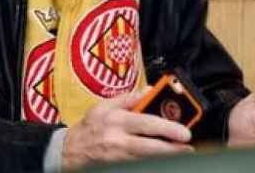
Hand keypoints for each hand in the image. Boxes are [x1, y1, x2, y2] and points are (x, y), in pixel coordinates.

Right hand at [62, 87, 192, 169]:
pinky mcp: (117, 166)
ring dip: (165, 156)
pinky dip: (152, 161)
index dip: (167, 128)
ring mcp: (117, 156)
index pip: (146, 123)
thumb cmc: (89, 127)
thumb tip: (150, 90)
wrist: (67, 151)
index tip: (184, 131)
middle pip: (149, 147)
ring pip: (145, 158)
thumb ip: (129, 98)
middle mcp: (117, 140)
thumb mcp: (104, 106)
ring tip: (182, 153)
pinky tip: (164, 158)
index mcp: (116, 120)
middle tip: (188, 147)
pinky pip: (138, 164)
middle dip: (171, 148)